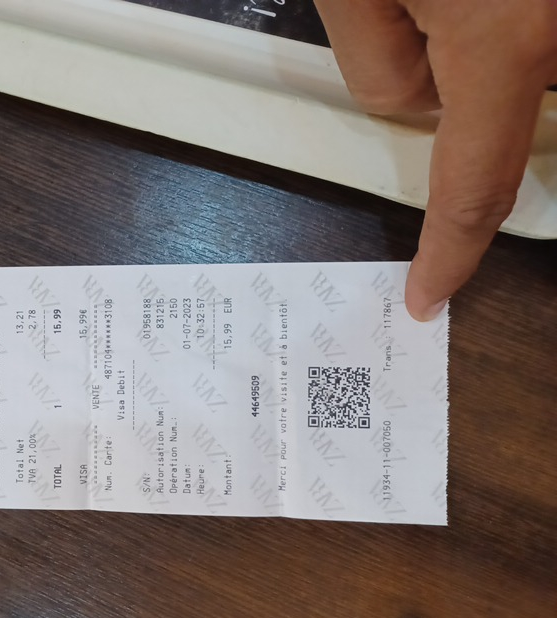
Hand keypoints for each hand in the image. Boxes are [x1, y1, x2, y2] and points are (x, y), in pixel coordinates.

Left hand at [314, 1, 556, 320]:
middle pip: (503, 114)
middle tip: (416, 17)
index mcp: (508, 37)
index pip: (475, 186)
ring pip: (523, 64)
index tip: (428, 294)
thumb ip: (380, 75)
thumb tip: (416, 104)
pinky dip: (500, 25)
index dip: (451, 252)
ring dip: (483, 44)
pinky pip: (534, 37)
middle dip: (459, 90)